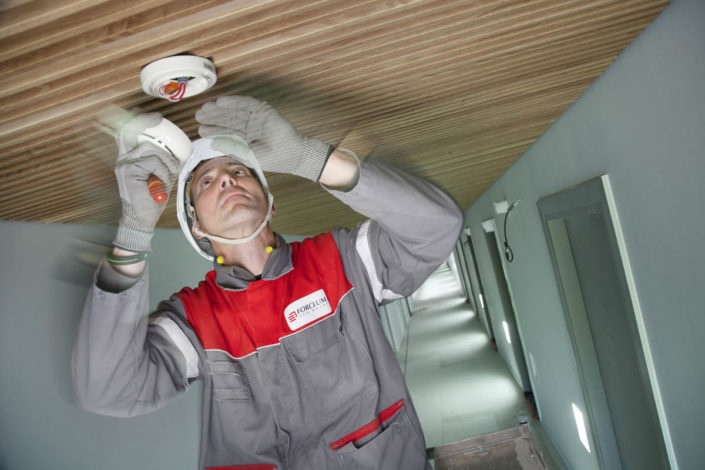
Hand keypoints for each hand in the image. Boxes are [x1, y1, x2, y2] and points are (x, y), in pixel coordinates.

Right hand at [113, 113, 180, 251]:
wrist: (141, 219)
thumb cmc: (151, 199)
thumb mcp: (160, 176)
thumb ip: (162, 162)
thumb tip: (175, 151)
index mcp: (130, 158)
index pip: (129, 133)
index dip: (141, 121)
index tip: (155, 116)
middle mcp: (124, 158)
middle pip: (143, 138)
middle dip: (161, 144)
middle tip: (169, 156)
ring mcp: (124, 163)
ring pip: (152, 150)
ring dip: (166, 163)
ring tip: (167, 177)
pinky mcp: (128, 170)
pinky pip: (153, 161)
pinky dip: (163, 171)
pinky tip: (162, 181)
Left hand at [195, 96, 331, 180]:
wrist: (295, 154)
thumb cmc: (276, 159)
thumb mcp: (250, 155)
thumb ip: (233, 148)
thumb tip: (214, 144)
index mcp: (247, 140)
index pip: (227, 133)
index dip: (214, 130)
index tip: (201, 129)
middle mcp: (250, 127)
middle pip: (229, 120)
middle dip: (214, 117)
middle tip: (200, 115)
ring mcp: (257, 118)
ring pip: (235, 111)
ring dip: (221, 109)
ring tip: (207, 108)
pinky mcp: (264, 111)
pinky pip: (247, 104)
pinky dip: (235, 102)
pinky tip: (222, 102)